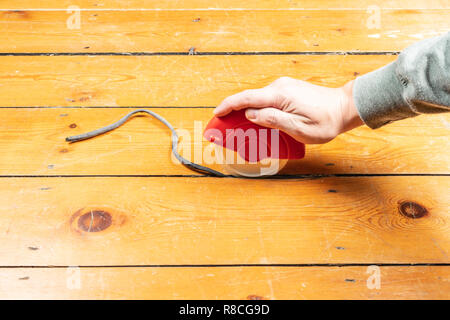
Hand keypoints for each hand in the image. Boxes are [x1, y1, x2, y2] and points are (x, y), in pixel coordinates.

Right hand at [213, 77, 363, 143]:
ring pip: (257, 100)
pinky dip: (257, 110)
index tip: (216, 115)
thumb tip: (251, 115)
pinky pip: (266, 99)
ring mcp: (283, 87)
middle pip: (248, 98)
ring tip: (238, 129)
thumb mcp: (299, 128)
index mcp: (280, 95)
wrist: (344, 108)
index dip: (228, 106)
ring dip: (245, 112)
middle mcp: (279, 87)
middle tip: (223, 128)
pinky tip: (256, 122)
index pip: (246, 98)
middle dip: (233, 112)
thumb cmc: (325, 121)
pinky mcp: (287, 90)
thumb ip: (273, 120)